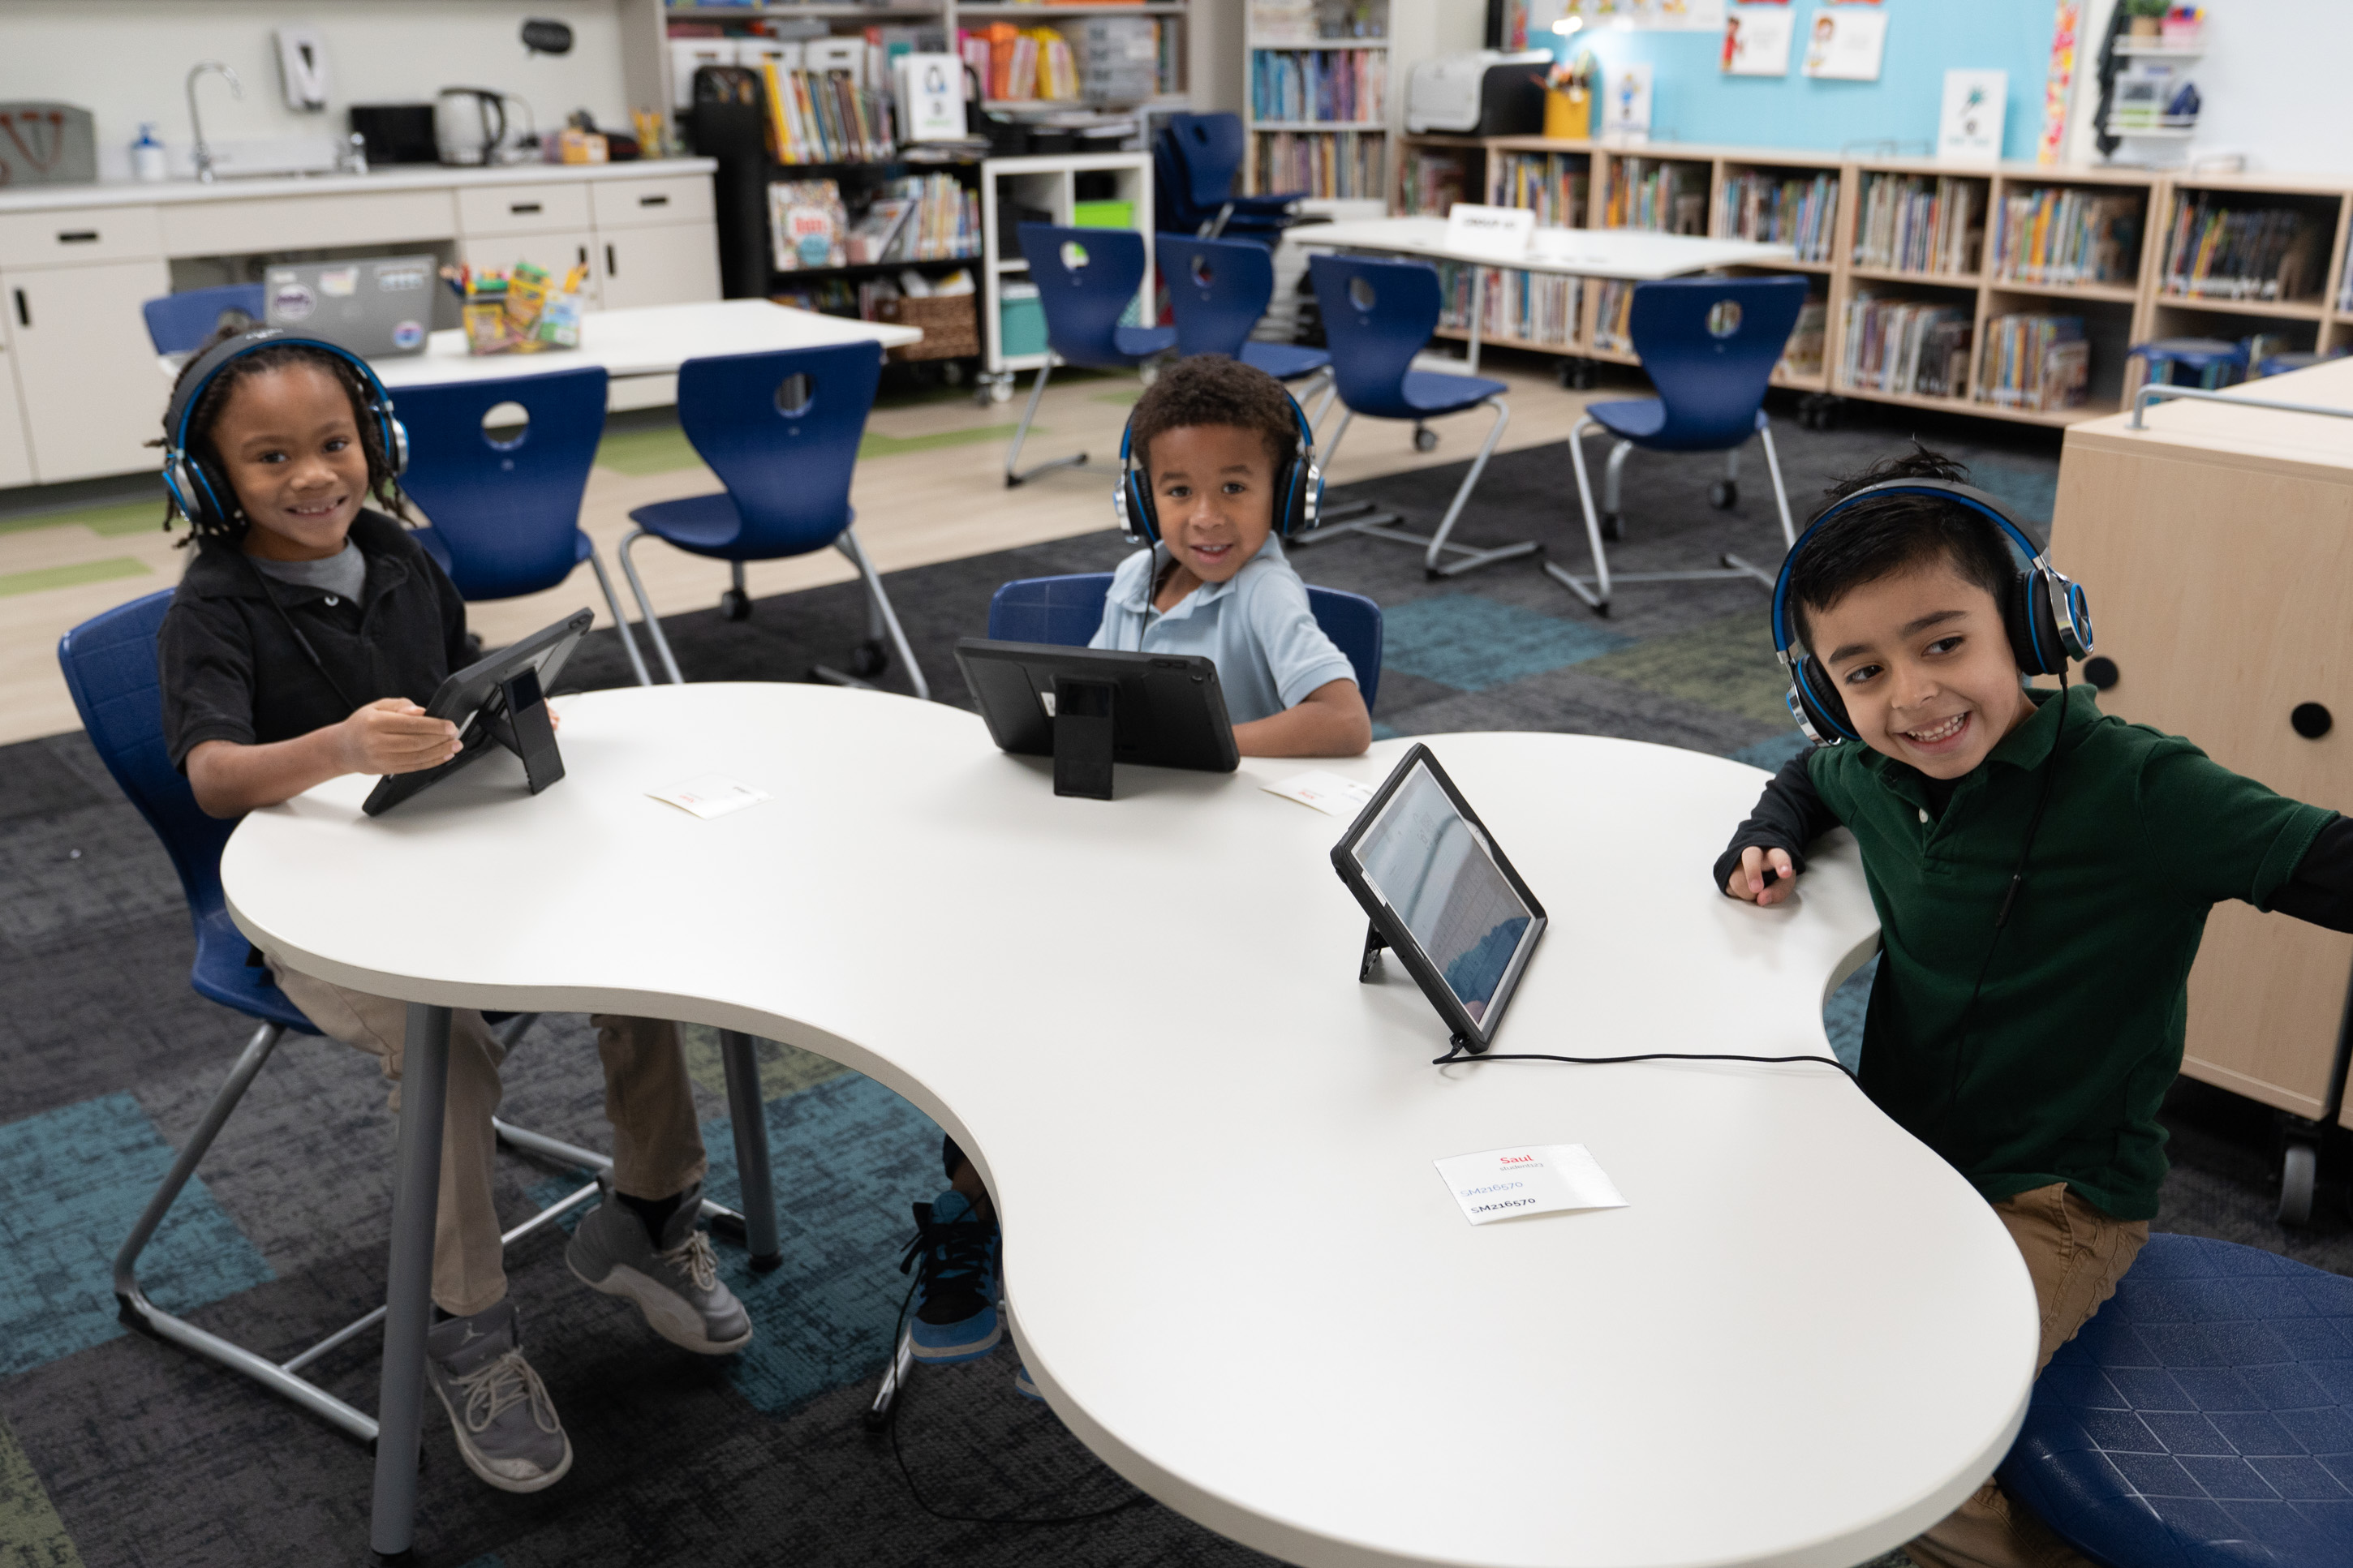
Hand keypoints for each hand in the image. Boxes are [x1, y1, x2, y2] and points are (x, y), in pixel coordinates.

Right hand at [336, 698, 460, 775]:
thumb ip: (401, 706)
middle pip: (416, 742)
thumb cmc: (362, 724)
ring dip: (440, 752)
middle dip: (440, 739)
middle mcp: (377, 742)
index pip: (410, 725)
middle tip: (455, 735)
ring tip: (454, 746)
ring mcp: (381, 758)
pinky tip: (443, 756)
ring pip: (417, 757)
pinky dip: (432, 762)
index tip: (450, 725)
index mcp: (375, 723)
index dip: (434, 726)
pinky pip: (414, 767)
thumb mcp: (377, 707)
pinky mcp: (386, 769)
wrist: (343, 748)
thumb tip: (421, 711)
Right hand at [1726, 845, 1797, 905]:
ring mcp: (1736, 860)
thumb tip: (1761, 900)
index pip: (1778, 856)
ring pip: (1738, 880)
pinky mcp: (1725, 870)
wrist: (1753, 861)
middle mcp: (1753, 853)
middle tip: (1756, 889)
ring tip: (1756, 892)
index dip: (1782, 864)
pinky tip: (1745, 888)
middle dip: (1753, 873)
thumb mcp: (1784, 882)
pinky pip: (1730, 888)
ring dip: (1748, 893)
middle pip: (1750, 857)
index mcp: (1772, 853)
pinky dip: (1739, 894)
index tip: (1785, 873)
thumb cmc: (1772, 872)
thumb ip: (1778, 891)